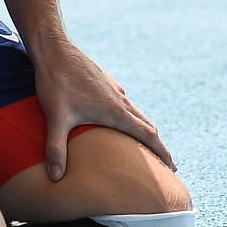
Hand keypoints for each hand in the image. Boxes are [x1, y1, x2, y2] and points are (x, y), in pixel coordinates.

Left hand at [32, 38, 174, 180]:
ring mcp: (113, 89)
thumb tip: (56, 177)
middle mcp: (120, 99)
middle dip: (156, 145)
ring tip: (139, 144)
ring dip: (142, 129)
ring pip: (135, 112)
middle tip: (162, 163)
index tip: (172, 167)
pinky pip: (122, 102)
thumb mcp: (55, 119)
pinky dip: (127, 115)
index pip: (148, 135)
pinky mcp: (105, 81)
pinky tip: (115, 119)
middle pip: (146, 125)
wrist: (54, 49)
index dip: (162, 153)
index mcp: (116, 111)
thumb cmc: (56, 83)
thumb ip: (56, 149)